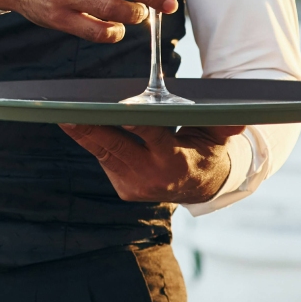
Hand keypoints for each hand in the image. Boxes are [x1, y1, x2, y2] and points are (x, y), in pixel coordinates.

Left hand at [59, 124, 244, 203]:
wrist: (201, 186)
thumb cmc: (206, 149)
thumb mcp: (216, 135)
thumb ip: (222, 124)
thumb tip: (239, 119)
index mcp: (176, 161)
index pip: (152, 137)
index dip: (135, 125)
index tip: (118, 111)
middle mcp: (152, 176)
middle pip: (116, 147)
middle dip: (90, 129)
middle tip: (66, 112)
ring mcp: (135, 186)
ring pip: (104, 154)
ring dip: (82, 134)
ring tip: (61, 113)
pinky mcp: (124, 190)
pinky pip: (104, 161)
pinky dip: (91, 142)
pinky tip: (75, 124)